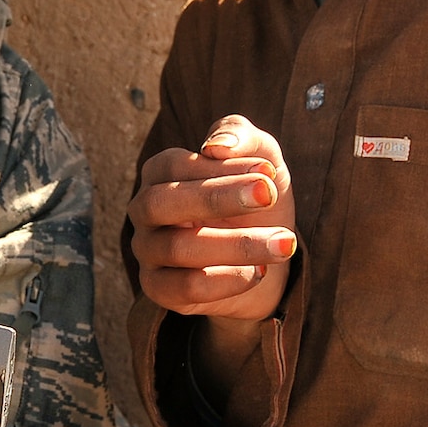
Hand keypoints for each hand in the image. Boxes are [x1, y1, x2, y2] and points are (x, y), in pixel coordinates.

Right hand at [128, 114, 296, 322]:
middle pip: (161, 202)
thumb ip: (242, 137)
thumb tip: (215, 145)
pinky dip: (225, 281)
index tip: (268, 174)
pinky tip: (259, 272)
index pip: (176, 165)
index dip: (221, 168)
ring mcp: (147, 251)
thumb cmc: (256, 203)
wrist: (266, 260)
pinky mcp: (159, 289)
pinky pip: (183, 288)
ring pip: (177, 248)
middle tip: (268, 196)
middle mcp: (144, 210)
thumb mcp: (262, 161)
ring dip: (236, 245)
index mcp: (161, 173)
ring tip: (283, 243)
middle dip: (216, 198)